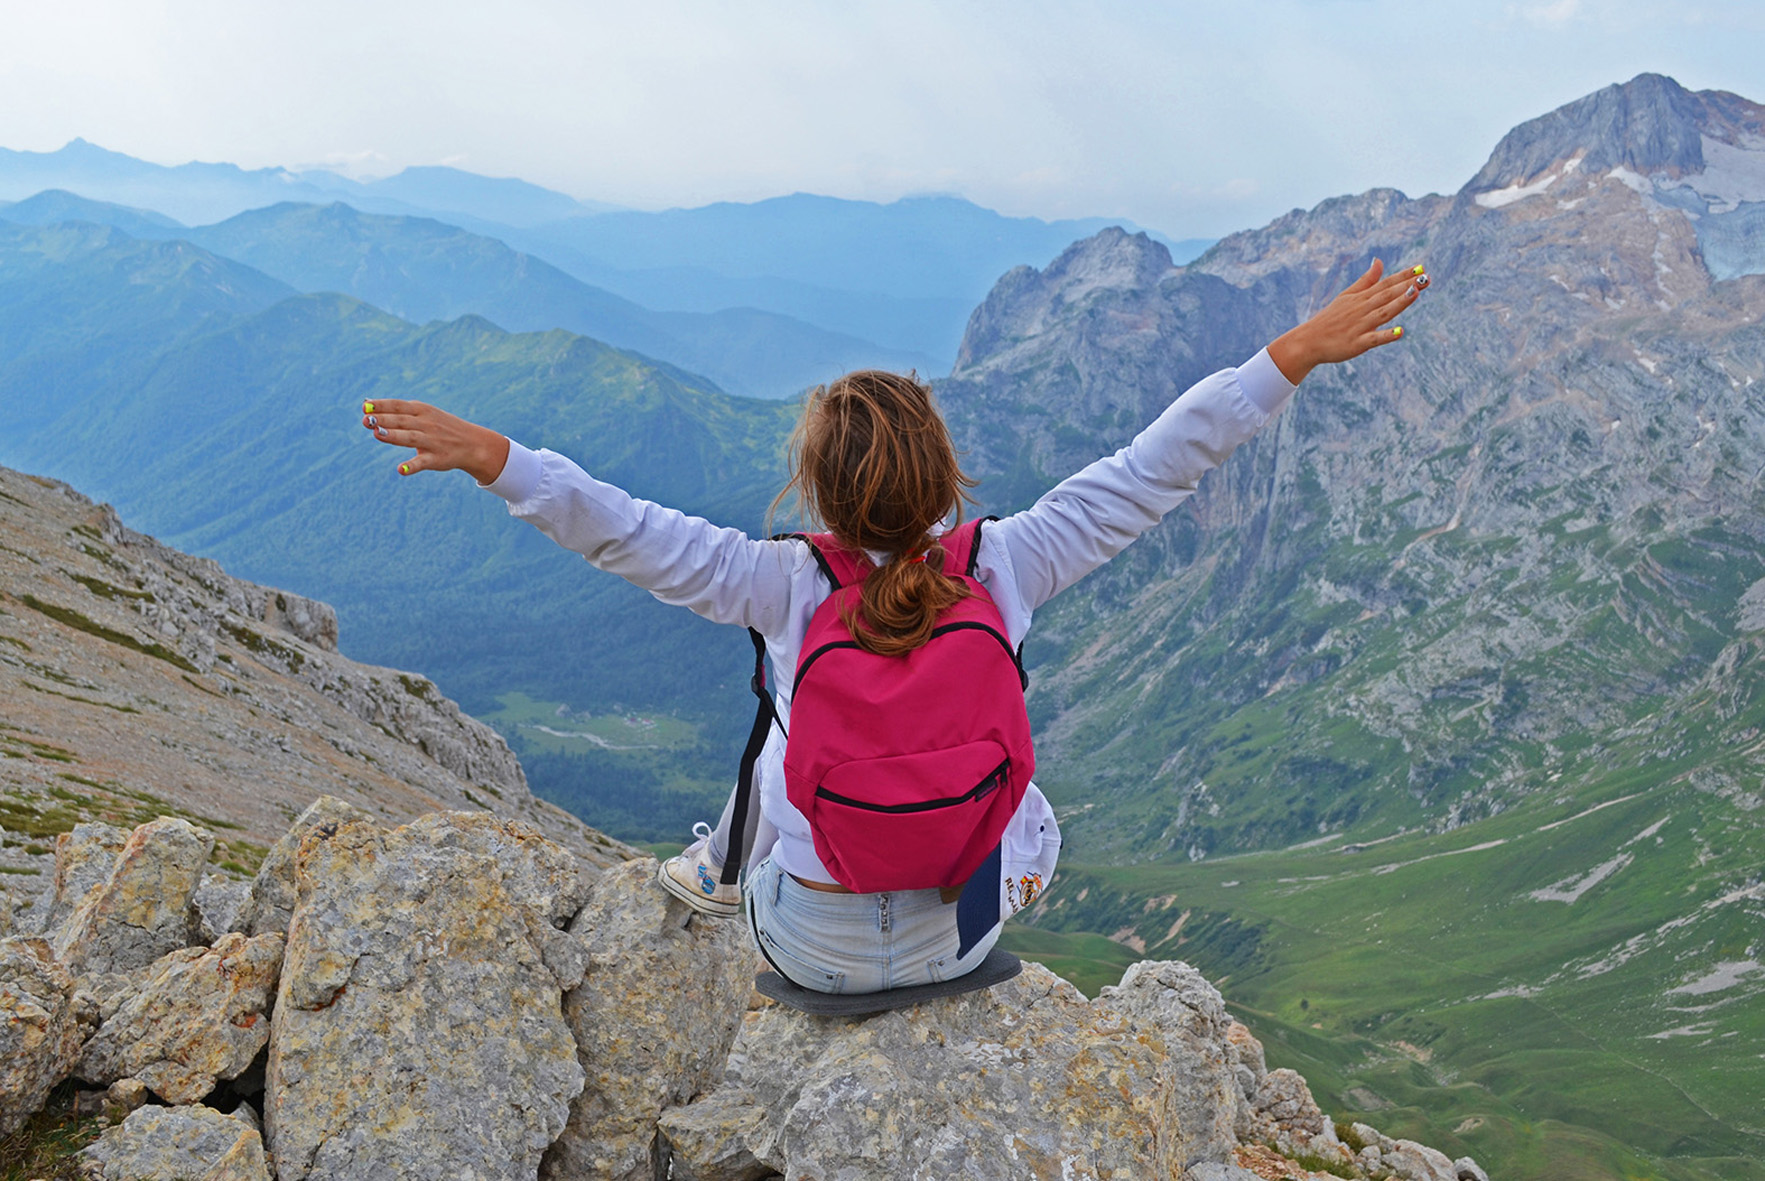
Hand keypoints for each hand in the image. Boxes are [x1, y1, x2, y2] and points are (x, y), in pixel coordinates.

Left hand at [359, 399, 510, 483]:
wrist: (472, 444)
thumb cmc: (440, 426)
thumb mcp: (422, 413)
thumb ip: (396, 410)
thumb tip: (367, 402)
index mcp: (422, 411)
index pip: (398, 406)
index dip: (382, 406)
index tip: (364, 406)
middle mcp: (427, 424)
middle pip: (402, 421)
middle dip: (384, 420)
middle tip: (366, 420)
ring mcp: (432, 441)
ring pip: (410, 438)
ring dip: (394, 436)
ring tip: (377, 434)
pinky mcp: (437, 459)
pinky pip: (423, 462)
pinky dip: (412, 466)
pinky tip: (401, 469)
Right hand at [1266, 259, 1427, 384]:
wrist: (1308, 341)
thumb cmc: (1329, 319)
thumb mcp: (1346, 296)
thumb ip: (1366, 280)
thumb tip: (1379, 261)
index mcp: (1360, 298)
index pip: (1384, 283)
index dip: (1403, 276)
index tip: (1421, 268)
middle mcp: (1361, 310)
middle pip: (1386, 295)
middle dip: (1406, 286)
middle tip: (1426, 277)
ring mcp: (1359, 327)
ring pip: (1383, 313)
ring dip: (1399, 303)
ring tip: (1415, 293)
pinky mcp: (1356, 344)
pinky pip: (1373, 339)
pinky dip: (1386, 336)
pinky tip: (1400, 332)